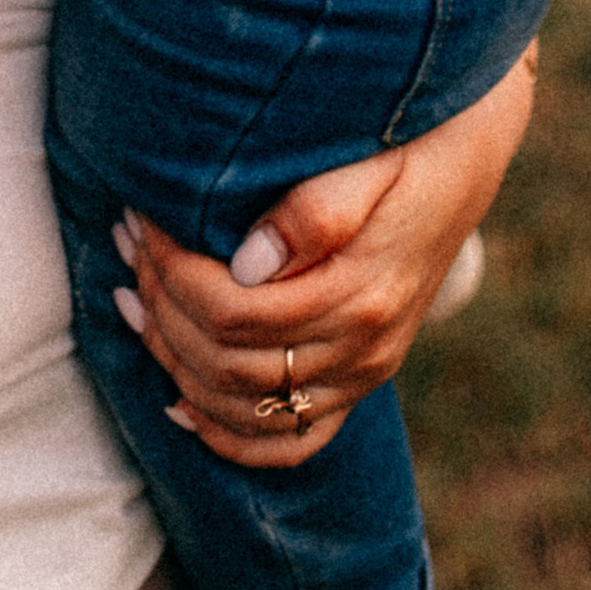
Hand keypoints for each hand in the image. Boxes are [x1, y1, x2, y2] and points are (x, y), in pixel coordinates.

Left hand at [111, 49, 535, 468]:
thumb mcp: (371, 161)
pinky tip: (179, 404)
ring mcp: (362, 374)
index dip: (174, 274)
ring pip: (247, 407)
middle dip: (163, 307)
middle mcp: (363, 349)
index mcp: (362, 293)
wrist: (465, 163)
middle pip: (231, 362)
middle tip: (126, 247)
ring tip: (130, 299)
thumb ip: (316, 210)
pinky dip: (229, 435)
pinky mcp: (359, 382)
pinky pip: (291, 441)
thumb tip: (247, 263)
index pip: (237, 312)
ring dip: (175, 360)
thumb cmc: (410, 148)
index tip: (141, 222)